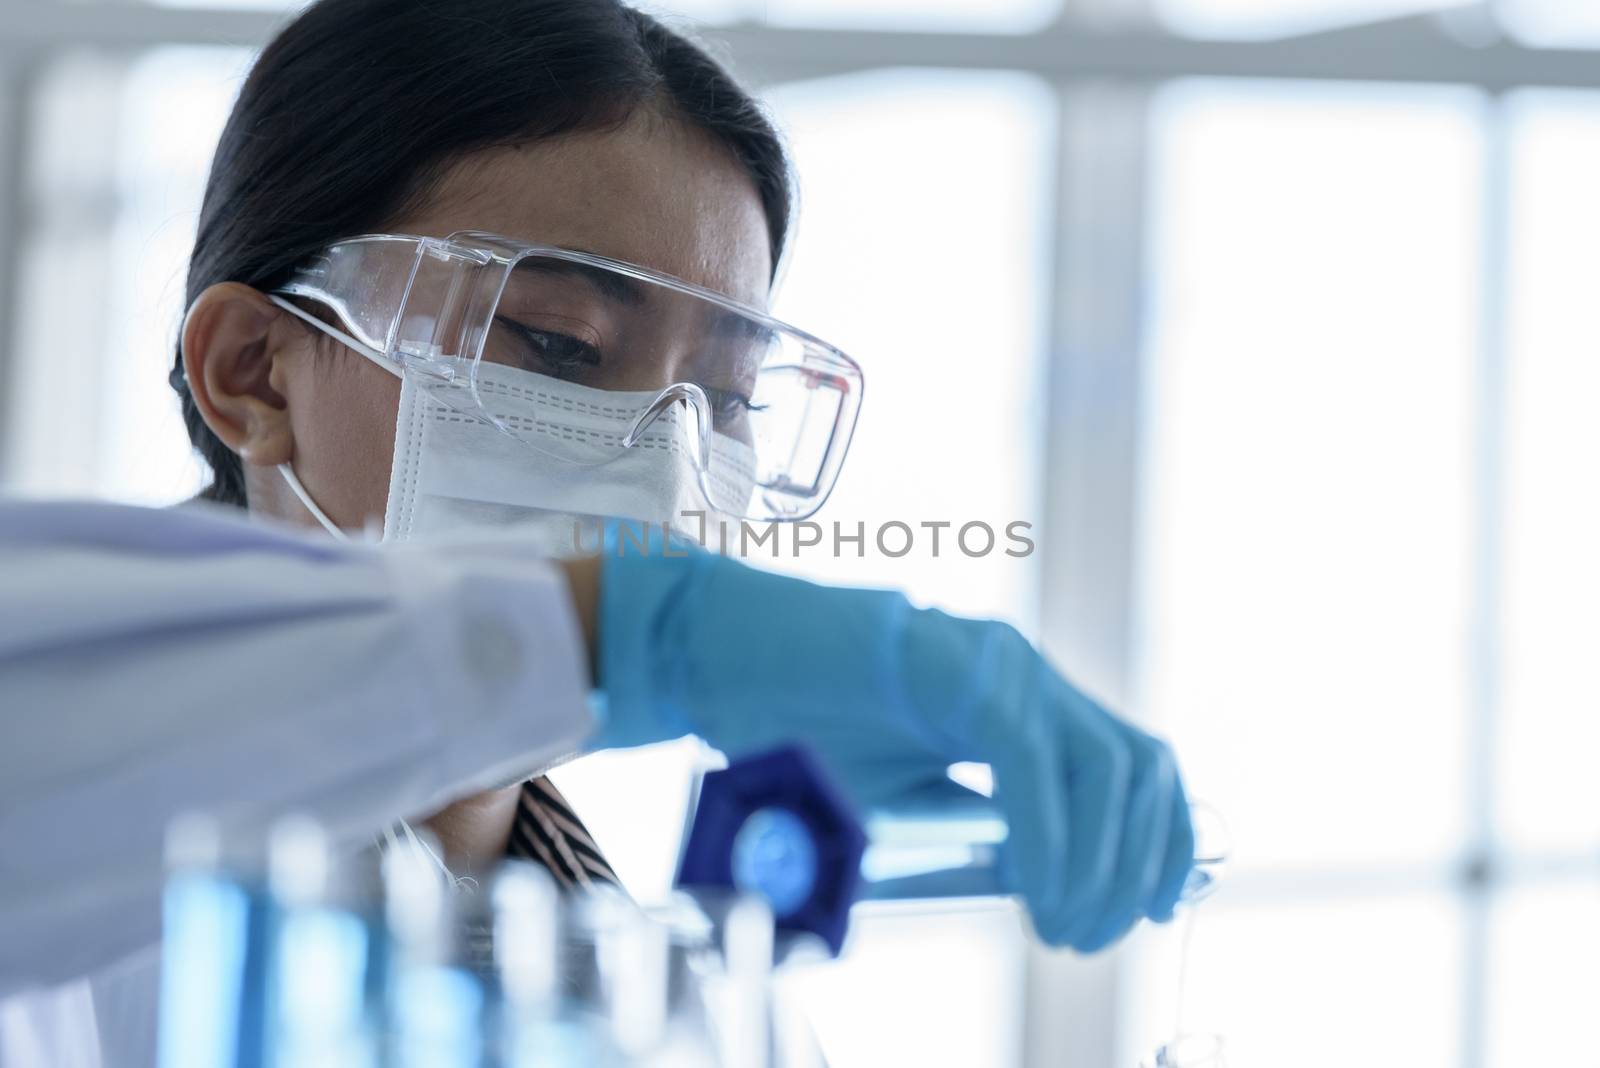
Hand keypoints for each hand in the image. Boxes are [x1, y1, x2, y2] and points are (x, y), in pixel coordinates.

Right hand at [589, 536, 1193, 951]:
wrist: (715, 659)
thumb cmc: (798, 728)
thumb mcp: (908, 798)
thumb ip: (978, 828)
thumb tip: (1052, 885)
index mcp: (1021, 700)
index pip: (1131, 761)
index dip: (1161, 840)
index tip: (1151, 912)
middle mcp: (1022, 672)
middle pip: (1135, 764)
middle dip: (1133, 867)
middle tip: (1091, 938)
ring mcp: (992, 659)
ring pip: (1100, 761)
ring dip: (1099, 860)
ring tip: (1066, 925)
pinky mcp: (950, 661)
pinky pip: (1025, 753)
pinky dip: (1047, 833)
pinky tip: (1036, 887)